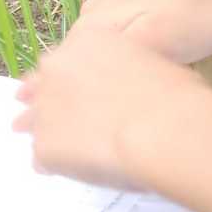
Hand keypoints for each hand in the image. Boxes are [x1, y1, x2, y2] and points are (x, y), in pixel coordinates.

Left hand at [15, 28, 206, 189]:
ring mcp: (45, 109)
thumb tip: (133, 87)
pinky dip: (60, 165)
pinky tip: (83, 169)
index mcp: (87, 42)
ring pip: (38, 126)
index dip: (75, 82)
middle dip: (54, 106)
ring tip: (78, 150)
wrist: (165, 129)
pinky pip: (44, 160)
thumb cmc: (174, 94)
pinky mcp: (45, 147)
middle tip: (78, 124)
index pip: (66, 61)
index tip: (87, 97)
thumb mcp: (153, 63)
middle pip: (41, 90)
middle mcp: (56, 69)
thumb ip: (129, 71)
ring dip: (55, 136)